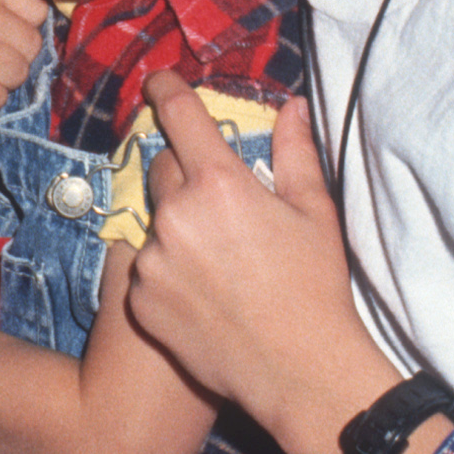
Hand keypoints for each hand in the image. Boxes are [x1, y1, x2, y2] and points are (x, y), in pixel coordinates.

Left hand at [124, 79, 394, 453]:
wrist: (299, 372)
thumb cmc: (315, 288)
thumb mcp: (314, 213)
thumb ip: (295, 151)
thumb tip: (290, 107)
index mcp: (219, 185)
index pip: (180, 115)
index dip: (167, 90)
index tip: (159, 81)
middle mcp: (176, 216)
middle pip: (162, 169)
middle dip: (187, 178)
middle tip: (223, 211)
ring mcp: (152, 260)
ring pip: (153, 223)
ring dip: (176, 229)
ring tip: (219, 265)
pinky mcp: (139, 300)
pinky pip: (143, 269)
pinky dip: (165, 273)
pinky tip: (202, 295)